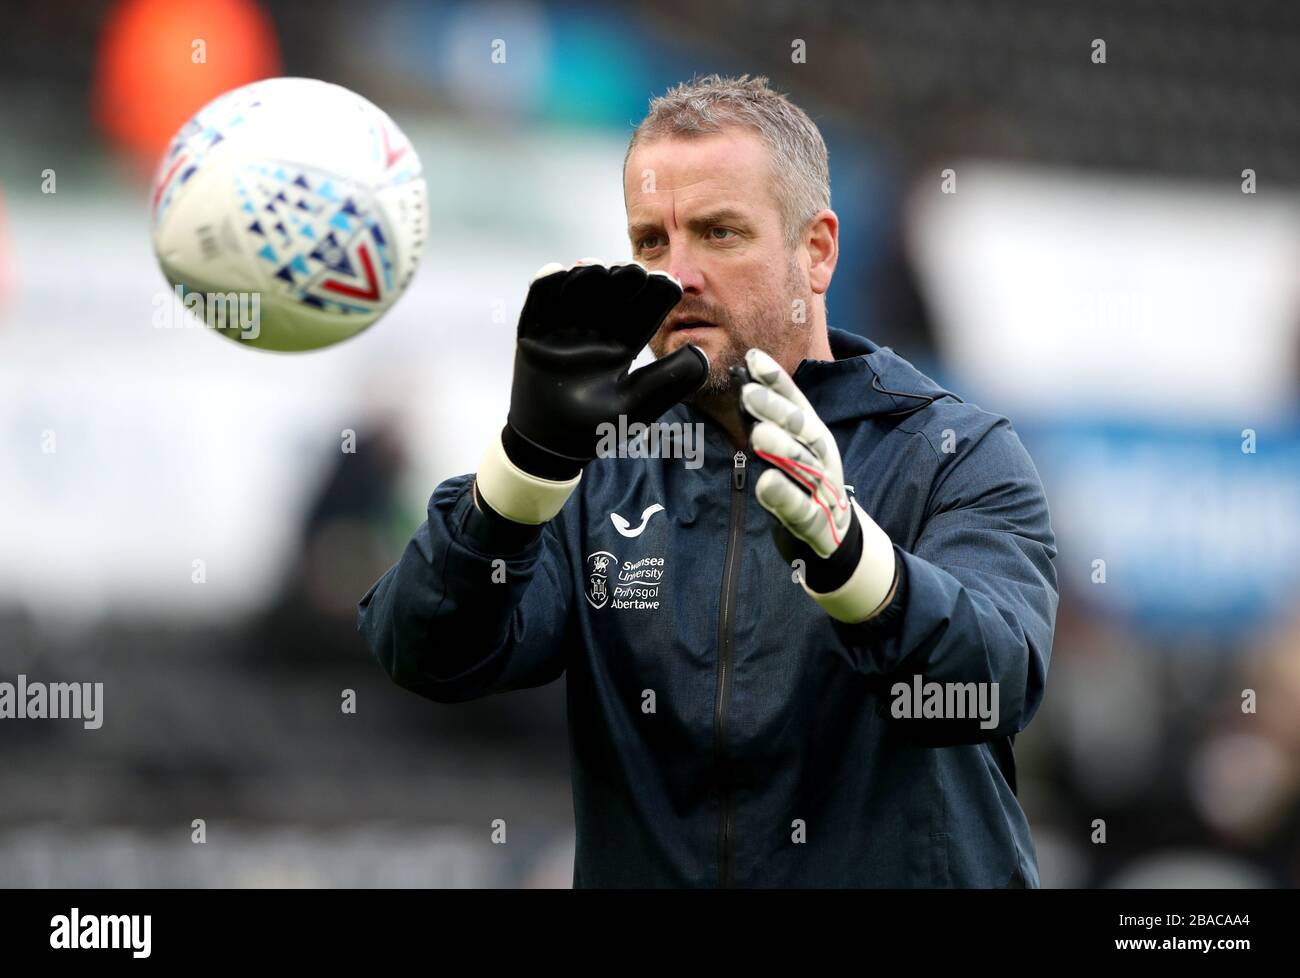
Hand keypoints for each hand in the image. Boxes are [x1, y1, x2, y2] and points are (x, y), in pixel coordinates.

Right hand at [476, 259, 708, 524]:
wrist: (548, 447)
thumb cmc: (595, 430)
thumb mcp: (637, 406)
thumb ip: (668, 381)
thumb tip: (701, 351)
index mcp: (623, 346)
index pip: (643, 313)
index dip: (656, 296)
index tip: (669, 284)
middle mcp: (595, 332)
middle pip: (612, 295)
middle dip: (623, 280)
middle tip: (632, 271)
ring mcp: (564, 330)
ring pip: (577, 291)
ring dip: (587, 276)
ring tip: (596, 268)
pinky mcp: (533, 333)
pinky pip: (538, 302)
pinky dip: (545, 284)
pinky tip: (556, 271)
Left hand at [739, 348, 898, 622]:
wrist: (836, 537)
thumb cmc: (806, 486)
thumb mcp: (792, 448)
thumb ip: (772, 421)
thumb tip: (744, 382)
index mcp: (814, 436)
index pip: (796, 402)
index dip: (777, 380)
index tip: (752, 359)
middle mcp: (822, 457)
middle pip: (801, 429)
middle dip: (776, 409)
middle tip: (748, 393)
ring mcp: (823, 489)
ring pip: (804, 464)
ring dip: (782, 448)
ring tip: (757, 435)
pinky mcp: (817, 522)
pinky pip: (801, 508)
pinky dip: (784, 496)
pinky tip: (765, 484)